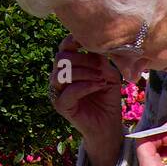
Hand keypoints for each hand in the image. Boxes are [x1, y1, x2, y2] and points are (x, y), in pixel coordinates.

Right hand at [49, 33, 122, 150]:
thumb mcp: (107, 73)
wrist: (108, 124)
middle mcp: (58, 78)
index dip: (74, 41)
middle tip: (102, 67)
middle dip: (84, 59)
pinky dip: (86, 85)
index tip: (91, 42)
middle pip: (62, 57)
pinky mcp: (61, 106)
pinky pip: (70, 90)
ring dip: (85, 72)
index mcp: (68, 67)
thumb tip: (94, 46)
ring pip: (63, 73)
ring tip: (102, 78)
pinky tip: (99, 85)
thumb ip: (99, 59)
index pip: (64, 47)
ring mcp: (57, 92)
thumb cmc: (107, 98)